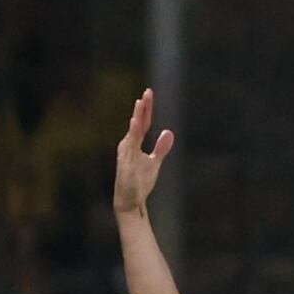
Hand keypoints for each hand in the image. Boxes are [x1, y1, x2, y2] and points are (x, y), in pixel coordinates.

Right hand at [113, 89, 175, 215]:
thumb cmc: (140, 182)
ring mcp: (126, 152)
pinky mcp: (126, 161)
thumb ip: (161, 148)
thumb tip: (168, 132)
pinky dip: (132, 132)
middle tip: (148, 91)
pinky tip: (135, 122)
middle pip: (138, 122)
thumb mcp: (154, 163)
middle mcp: (128, 144)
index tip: (149, 94)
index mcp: (135, 143)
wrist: (131, 201)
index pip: (143, 122)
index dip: (147, 109)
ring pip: (133, 130)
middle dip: (143, 107)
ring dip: (137, 116)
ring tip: (141, 102)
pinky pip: (130, 144)